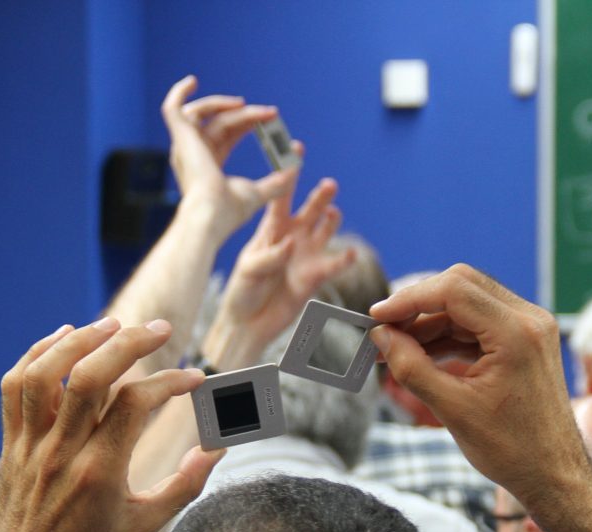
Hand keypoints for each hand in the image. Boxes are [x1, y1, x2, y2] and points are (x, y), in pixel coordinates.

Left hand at [0, 319, 223, 531]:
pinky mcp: (11, 445)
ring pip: (44, 374)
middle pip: (88, 376)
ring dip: (79, 341)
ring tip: (112, 326)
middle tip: (160, 330)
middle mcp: (61, 454)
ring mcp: (30, 447)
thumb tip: (218, 448)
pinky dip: (37, 355)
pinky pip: (14, 388)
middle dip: (128, 344)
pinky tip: (62, 338)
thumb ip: (184, 486)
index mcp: (99, 474)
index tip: (195, 380)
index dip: (171, 383)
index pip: (135, 404)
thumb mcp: (145, 526)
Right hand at [162, 75, 297, 239]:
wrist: (211, 215)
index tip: (270, 118)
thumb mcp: (259, 193)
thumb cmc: (230, 211)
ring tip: (245, 104)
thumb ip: (277, 182)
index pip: (226, 135)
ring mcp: (184, 145)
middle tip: (270, 113)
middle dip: (245, 115)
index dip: (246, 123)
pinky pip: (172, 109)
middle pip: (218, 122)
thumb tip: (296, 166)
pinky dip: (179, 92)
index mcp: (207, 166)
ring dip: (224, 105)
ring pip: (202, 113)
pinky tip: (192, 81)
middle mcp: (192, 154)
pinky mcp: (181, 138)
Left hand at [202, 177, 357, 369]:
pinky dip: (344, 259)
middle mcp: (293, 236)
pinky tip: (350, 253)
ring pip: (325, 230)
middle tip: (328, 185)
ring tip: (333, 214)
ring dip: (331, 220)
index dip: (289, 173)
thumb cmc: (242, 291)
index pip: (281, 196)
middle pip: (310, 209)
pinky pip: (334, 264)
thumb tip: (289, 246)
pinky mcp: (316, 276)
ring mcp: (307, 255)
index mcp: (271, 229)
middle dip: (320, 196)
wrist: (250, 323)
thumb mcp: (249, 270)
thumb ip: (268, 257)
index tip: (296, 149)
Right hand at [369, 266, 587, 504]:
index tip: (377, 317)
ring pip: (468, 305)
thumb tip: (380, 336)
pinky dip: (449, 335)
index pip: (453, 290)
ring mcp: (530, 328)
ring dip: (430, 322)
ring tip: (394, 348)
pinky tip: (421, 354)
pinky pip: (479, 324)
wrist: (553, 474)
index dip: (409, 299)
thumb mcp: (452, 409)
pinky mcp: (525, 341)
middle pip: (461, 287)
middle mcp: (529, 320)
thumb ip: (412, 367)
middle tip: (383, 330)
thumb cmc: (512, 449)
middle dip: (418, 306)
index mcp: (517, 332)